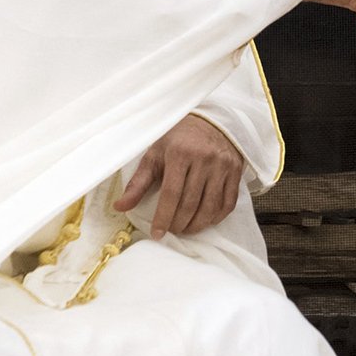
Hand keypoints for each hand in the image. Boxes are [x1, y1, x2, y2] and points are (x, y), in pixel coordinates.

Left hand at [114, 114, 244, 238]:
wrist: (209, 121)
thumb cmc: (177, 140)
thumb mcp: (154, 155)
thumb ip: (138, 183)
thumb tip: (120, 207)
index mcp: (180, 153)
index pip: (171, 194)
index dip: (163, 217)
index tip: (157, 233)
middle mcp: (204, 158)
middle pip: (190, 203)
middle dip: (179, 224)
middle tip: (171, 231)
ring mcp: (222, 165)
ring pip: (210, 206)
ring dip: (197, 225)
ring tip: (186, 229)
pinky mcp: (235, 170)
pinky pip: (228, 202)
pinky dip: (216, 217)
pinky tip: (205, 221)